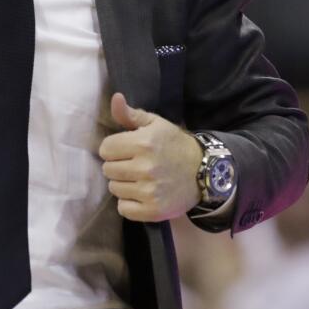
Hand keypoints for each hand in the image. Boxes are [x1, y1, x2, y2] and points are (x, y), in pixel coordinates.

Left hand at [99, 92, 202, 221]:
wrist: (203, 171)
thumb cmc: (174, 144)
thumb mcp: (155, 124)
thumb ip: (131, 114)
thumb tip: (115, 98)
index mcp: (143, 143)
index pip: (105, 149)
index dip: (114, 148)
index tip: (125, 150)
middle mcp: (145, 167)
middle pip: (107, 169)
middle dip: (118, 166)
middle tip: (134, 165)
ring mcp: (149, 191)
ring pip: (114, 189)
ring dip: (123, 184)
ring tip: (139, 179)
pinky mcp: (153, 210)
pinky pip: (124, 209)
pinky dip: (129, 203)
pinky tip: (141, 194)